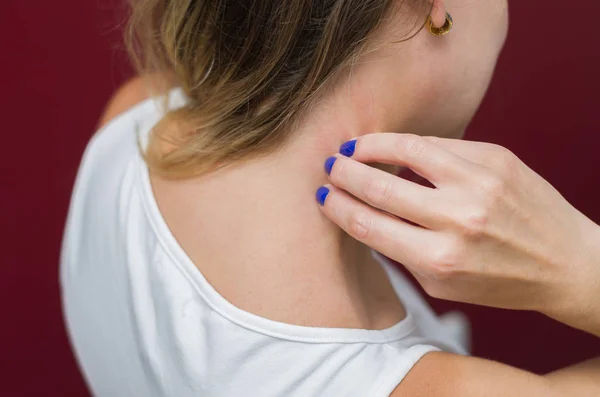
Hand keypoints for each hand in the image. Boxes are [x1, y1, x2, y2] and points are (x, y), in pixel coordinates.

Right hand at [318, 133, 599, 335]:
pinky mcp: (497, 158)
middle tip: (329, 165)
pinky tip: (395, 147)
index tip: (323, 196)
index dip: (338, 206)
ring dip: (371, 145)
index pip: (369, 224)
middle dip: (345, 173)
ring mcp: (480, 182)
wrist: (566, 263)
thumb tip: (362, 211)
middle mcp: (458, 219)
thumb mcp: (442, 284)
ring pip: (408, 150)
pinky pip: (440, 144)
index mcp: (439, 260)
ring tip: (353, 146)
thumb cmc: (500, 279)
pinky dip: (410, 145)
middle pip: (380, 187)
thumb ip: (401, 251)